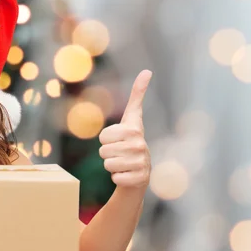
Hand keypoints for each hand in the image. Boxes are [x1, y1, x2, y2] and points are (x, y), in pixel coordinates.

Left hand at [99, 70, 151, 188]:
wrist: (140, 172)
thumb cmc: (131, 141)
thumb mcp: (132, 118)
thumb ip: (137, 95)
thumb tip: (147, 71)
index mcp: (135, 129)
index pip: (103, 135)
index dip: (106, 138)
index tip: (119, 138)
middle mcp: (140, 145)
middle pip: (103, 151)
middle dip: (108, 153)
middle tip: (120, 153)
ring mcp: (141, 163)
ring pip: (107, 164)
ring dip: (112, 166)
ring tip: (124, 163)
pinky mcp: (138, 179)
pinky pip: (114, 178)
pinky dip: (117, 178)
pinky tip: (127, 174)